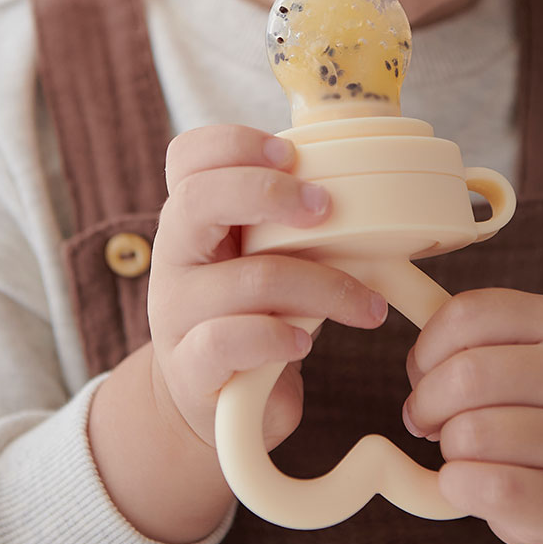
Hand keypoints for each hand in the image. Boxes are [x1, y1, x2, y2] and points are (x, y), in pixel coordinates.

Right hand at [148, 124, 388, 449]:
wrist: (215, 400)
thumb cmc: (254, 312)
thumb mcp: (263, 255)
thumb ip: (288, 221)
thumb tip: (368, 182)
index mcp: (193, 217)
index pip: (187, 157)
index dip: (234, 142)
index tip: (290, 153)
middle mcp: (175, 256)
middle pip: (198, 199)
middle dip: (269, 192)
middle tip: (326, 208)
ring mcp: (176, 312)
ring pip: (247, 278)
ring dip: (324, 286)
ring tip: (367, 306)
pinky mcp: (190, 365)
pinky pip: (229, 339)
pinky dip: (278, 336)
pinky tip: (305, 341)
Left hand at [402, 287, 542, 543]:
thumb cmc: (520, 406)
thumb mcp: (502, 354)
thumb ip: (455, 342)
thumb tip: (416, 367)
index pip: (466, 313)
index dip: (426, 347)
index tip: (424, 372)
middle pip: (467, 374)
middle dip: (427, 402)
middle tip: (425, 419)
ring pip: (473, 434)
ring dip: (447, 446)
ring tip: (462, 449)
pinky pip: (490, 488)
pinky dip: (459, 486)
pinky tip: (468, 482)